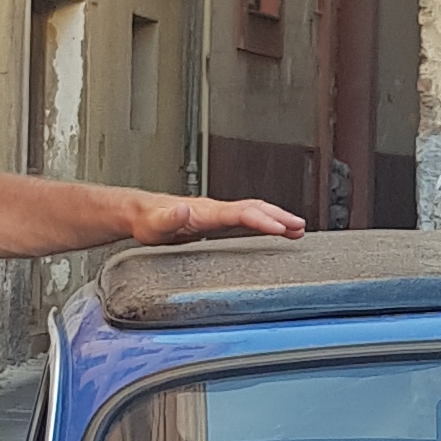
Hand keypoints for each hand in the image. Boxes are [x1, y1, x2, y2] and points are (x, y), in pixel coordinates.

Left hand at [124, 192, 306, 242]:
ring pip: (254, 212)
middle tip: (300, 227)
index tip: (281, 228)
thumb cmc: (147, 221)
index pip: (241, 212)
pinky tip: (272, 231)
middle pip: (254, 208)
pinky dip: (264, 223)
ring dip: (276, 218)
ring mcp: (217, 214)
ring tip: (297, 229)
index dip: (262, 220)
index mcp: (206, 211)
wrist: (140, 214)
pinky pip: (247, 219)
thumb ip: (169, 218)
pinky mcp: (215, 222)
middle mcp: (215, 209)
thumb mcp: (154, 224)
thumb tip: (183, 209)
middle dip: (279, 216)